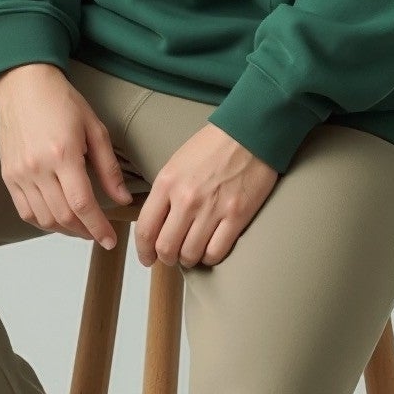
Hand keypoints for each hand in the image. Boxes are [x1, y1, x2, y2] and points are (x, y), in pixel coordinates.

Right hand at [0, 63, 131, 249]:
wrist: (23, 85)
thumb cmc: (61, 101)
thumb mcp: (95, 129)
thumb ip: (109, 168)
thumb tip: (123, 198)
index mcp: (63, 154)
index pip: (82, 204)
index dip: (98, 227)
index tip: (109, 239)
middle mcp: (38, 167)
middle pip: (63, 216)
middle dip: (85, 231)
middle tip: (99, 233)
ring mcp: (19, 173)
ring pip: (43, 219)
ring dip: (65, 230)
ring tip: (81, 226)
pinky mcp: (8, 175)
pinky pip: (25, 211)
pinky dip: (43, 222)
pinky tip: (58, 218)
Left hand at [131, 122, 277, 268]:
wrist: (249, 133)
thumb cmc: (212, 146)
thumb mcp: (176, 164)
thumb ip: (165, 193)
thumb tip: (158, 223)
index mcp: (167, 183)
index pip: (146, 230)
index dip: (144, 251)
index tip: (147, 258)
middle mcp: (186, 199)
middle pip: (166, 247)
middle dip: (166, 258)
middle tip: (171, 258)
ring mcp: (212, 209)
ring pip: (191, 254)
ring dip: (188, 259)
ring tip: (192, 253)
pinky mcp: (237, 216)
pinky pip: (216, 252)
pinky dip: (210, 257)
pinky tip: (210, 250)